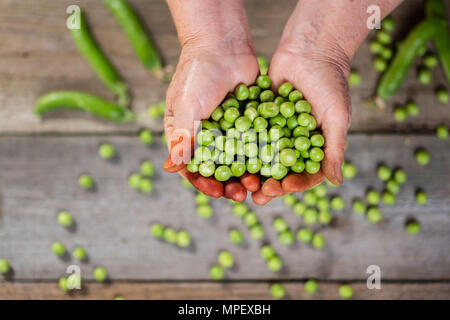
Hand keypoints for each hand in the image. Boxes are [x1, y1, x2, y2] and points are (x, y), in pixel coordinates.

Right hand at [163, 42, 259, 200]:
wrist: (223, 44)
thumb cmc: (197, 74)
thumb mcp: (186, 108)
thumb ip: (183, 139)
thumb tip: (171, 169)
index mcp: (185, 135)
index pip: (192, 168)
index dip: (204, 183)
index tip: (217, 192)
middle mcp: (206, 136)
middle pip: (218, 169)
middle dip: (229, 184)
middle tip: (242, 194)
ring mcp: (229, 130)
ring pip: (238, 160)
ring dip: (247, 174)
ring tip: (259, 184)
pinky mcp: (248, 122)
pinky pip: (255, 144)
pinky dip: (261, 157)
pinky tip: (272, 168)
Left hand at [252, 18, 351, 204]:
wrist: (310, 48)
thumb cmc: (330, 82)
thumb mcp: (336, 117)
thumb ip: (335, 149)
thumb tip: (336, 182)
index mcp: (315, 146)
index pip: (305, 174)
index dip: (295, 185)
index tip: (283, 188)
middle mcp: (294, 142)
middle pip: (281, 171)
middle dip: (270, 184)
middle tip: (257, 193)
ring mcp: (276, 130)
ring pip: (263, 157)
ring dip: (253, 172)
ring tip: (242, 183)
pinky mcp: (260, 117)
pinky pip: (250, 135)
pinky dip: (241, 147)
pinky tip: (230, 157)